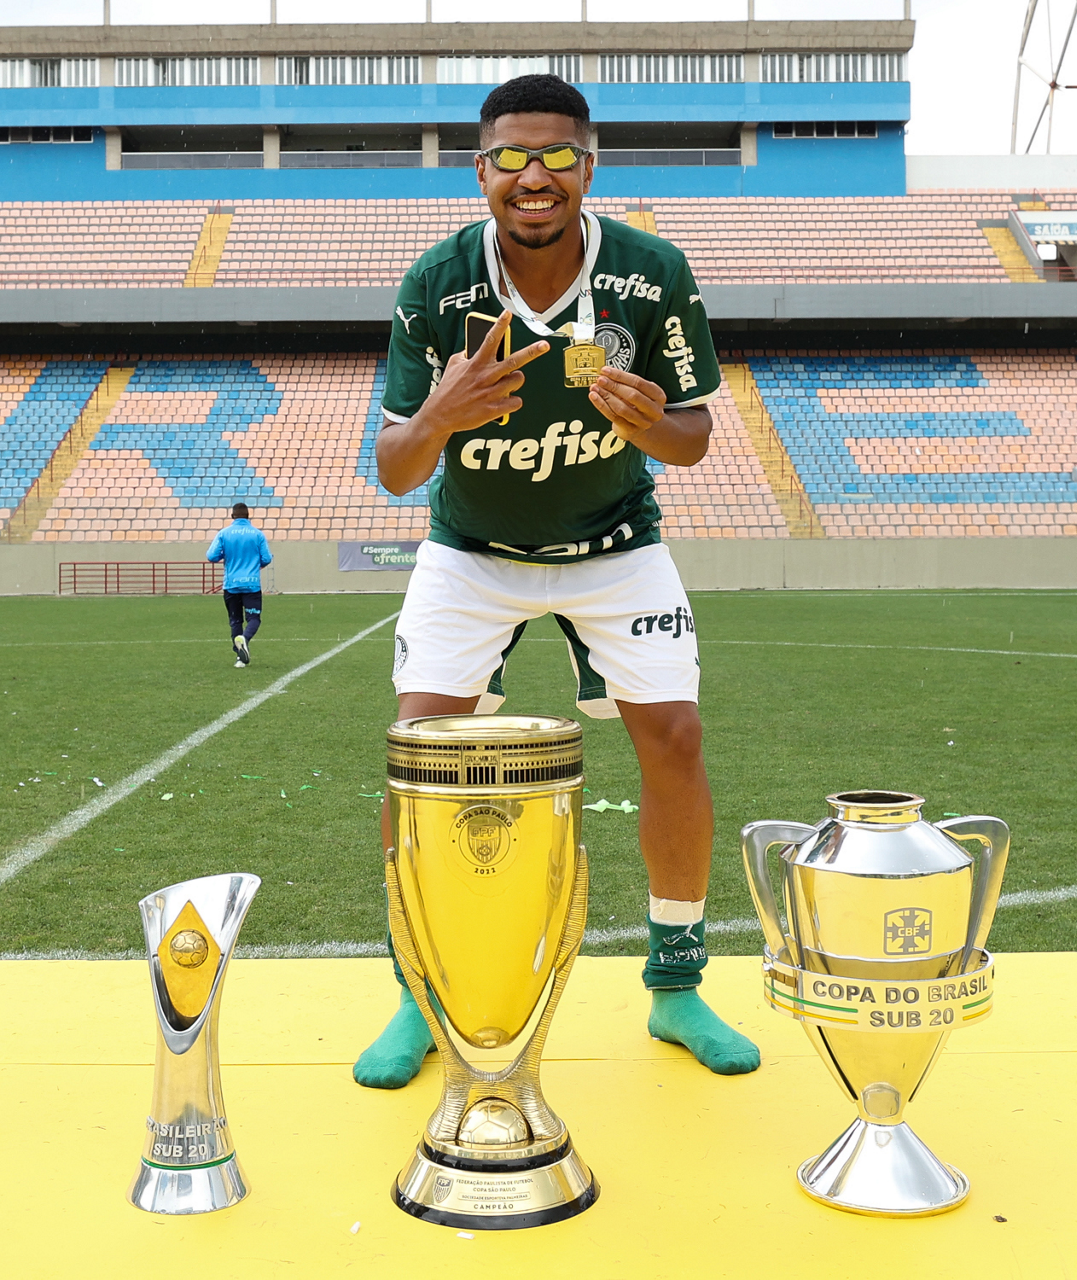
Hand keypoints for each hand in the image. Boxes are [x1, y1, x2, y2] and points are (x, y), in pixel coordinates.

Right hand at [426, 311, 547, 437]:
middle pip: (514, 360)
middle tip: (544, 345)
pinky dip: (513, 401)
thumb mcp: (454, 364)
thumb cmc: (448, 389)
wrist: (440, 414)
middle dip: (531, 351)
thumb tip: (477, 344)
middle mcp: (486, 376)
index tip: (507, 313)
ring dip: (516, 380)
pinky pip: (516, 401)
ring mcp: (491, 393)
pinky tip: (505, 401)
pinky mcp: (494, 409)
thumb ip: (468, 353)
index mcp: (476, 363)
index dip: (500, 325)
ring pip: (518, 380)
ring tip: (507, 383)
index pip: (490, 339)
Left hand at [588, 367, 666, 442]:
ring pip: (621, 408)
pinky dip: (601, 405)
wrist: (640, 426)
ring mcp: (643, 422)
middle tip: (600, 379)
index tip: (607, 370)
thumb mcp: (639, 391)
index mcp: (658, 396)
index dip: (620, 375)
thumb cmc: (638, 405)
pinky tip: (595, 398)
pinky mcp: (630, 430)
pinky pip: (613, 417)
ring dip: (606, 396)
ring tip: (595, 388)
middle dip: (613, 385)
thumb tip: (606, 374)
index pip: (638, 383)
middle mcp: (654, 410)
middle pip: (632, 395)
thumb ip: (625, 383)